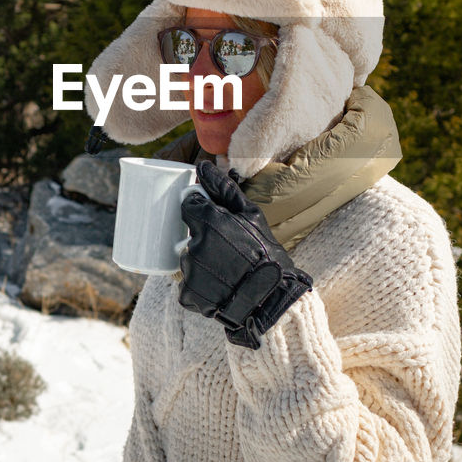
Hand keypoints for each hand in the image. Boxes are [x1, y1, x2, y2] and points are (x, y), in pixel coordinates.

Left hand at [179, 160, 312, 348]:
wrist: (272, 297)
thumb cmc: (265, 252)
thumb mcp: (251, 215)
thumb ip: (223, 188)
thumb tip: (202, 165)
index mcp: (207, 221)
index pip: (189, 205)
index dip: (202, 211)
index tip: (216, 221)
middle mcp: (194, 245)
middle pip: (188, 234)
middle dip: (205, 238)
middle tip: (228, 250)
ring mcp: (190, 272)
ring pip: (189, 259)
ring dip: (202, 262)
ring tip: (227, 270)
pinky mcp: (189, 294)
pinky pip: (188, 284)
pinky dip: (201, 285)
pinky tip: (221, 285)